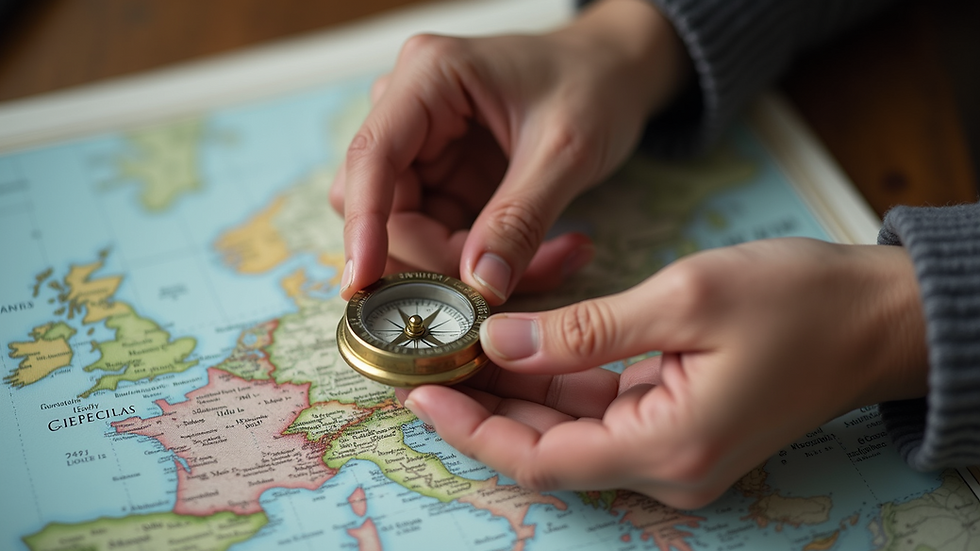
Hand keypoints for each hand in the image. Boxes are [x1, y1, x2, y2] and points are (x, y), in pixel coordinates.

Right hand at [330, 0, 689, 301]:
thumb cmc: (595, 84)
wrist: (617, 72)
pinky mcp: (445, 181)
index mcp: (430, 78)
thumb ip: (520, 218)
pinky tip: (545, 257)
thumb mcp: (567, 151)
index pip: (371, 157)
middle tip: (503, 283)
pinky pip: (443, 239)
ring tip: (549, 262)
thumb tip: (479, 286)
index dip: (363, 225)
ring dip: (466, 268)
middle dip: (435, 259)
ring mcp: (425, 149)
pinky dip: (485, 262)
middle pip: (383, 206)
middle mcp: (411, 111)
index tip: (363, 284)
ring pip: (410, 233)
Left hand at [396, 239, 928, 507]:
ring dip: (517, 394)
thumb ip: (584, 330)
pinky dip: (560, 384)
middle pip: (549, 449)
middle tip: (429, 361)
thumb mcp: (683, 299)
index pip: (541, 460)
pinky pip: (602, 412)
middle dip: (485, 408)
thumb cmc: (797, 302)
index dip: (473, 431)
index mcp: (667, 449)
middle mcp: (666, 466)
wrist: (877, 317)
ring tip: (460, 350)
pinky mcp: (679, 425)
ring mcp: (674, 450)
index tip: (421, 392)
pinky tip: (520, 348)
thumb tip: (501, 344)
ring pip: (571, 429)